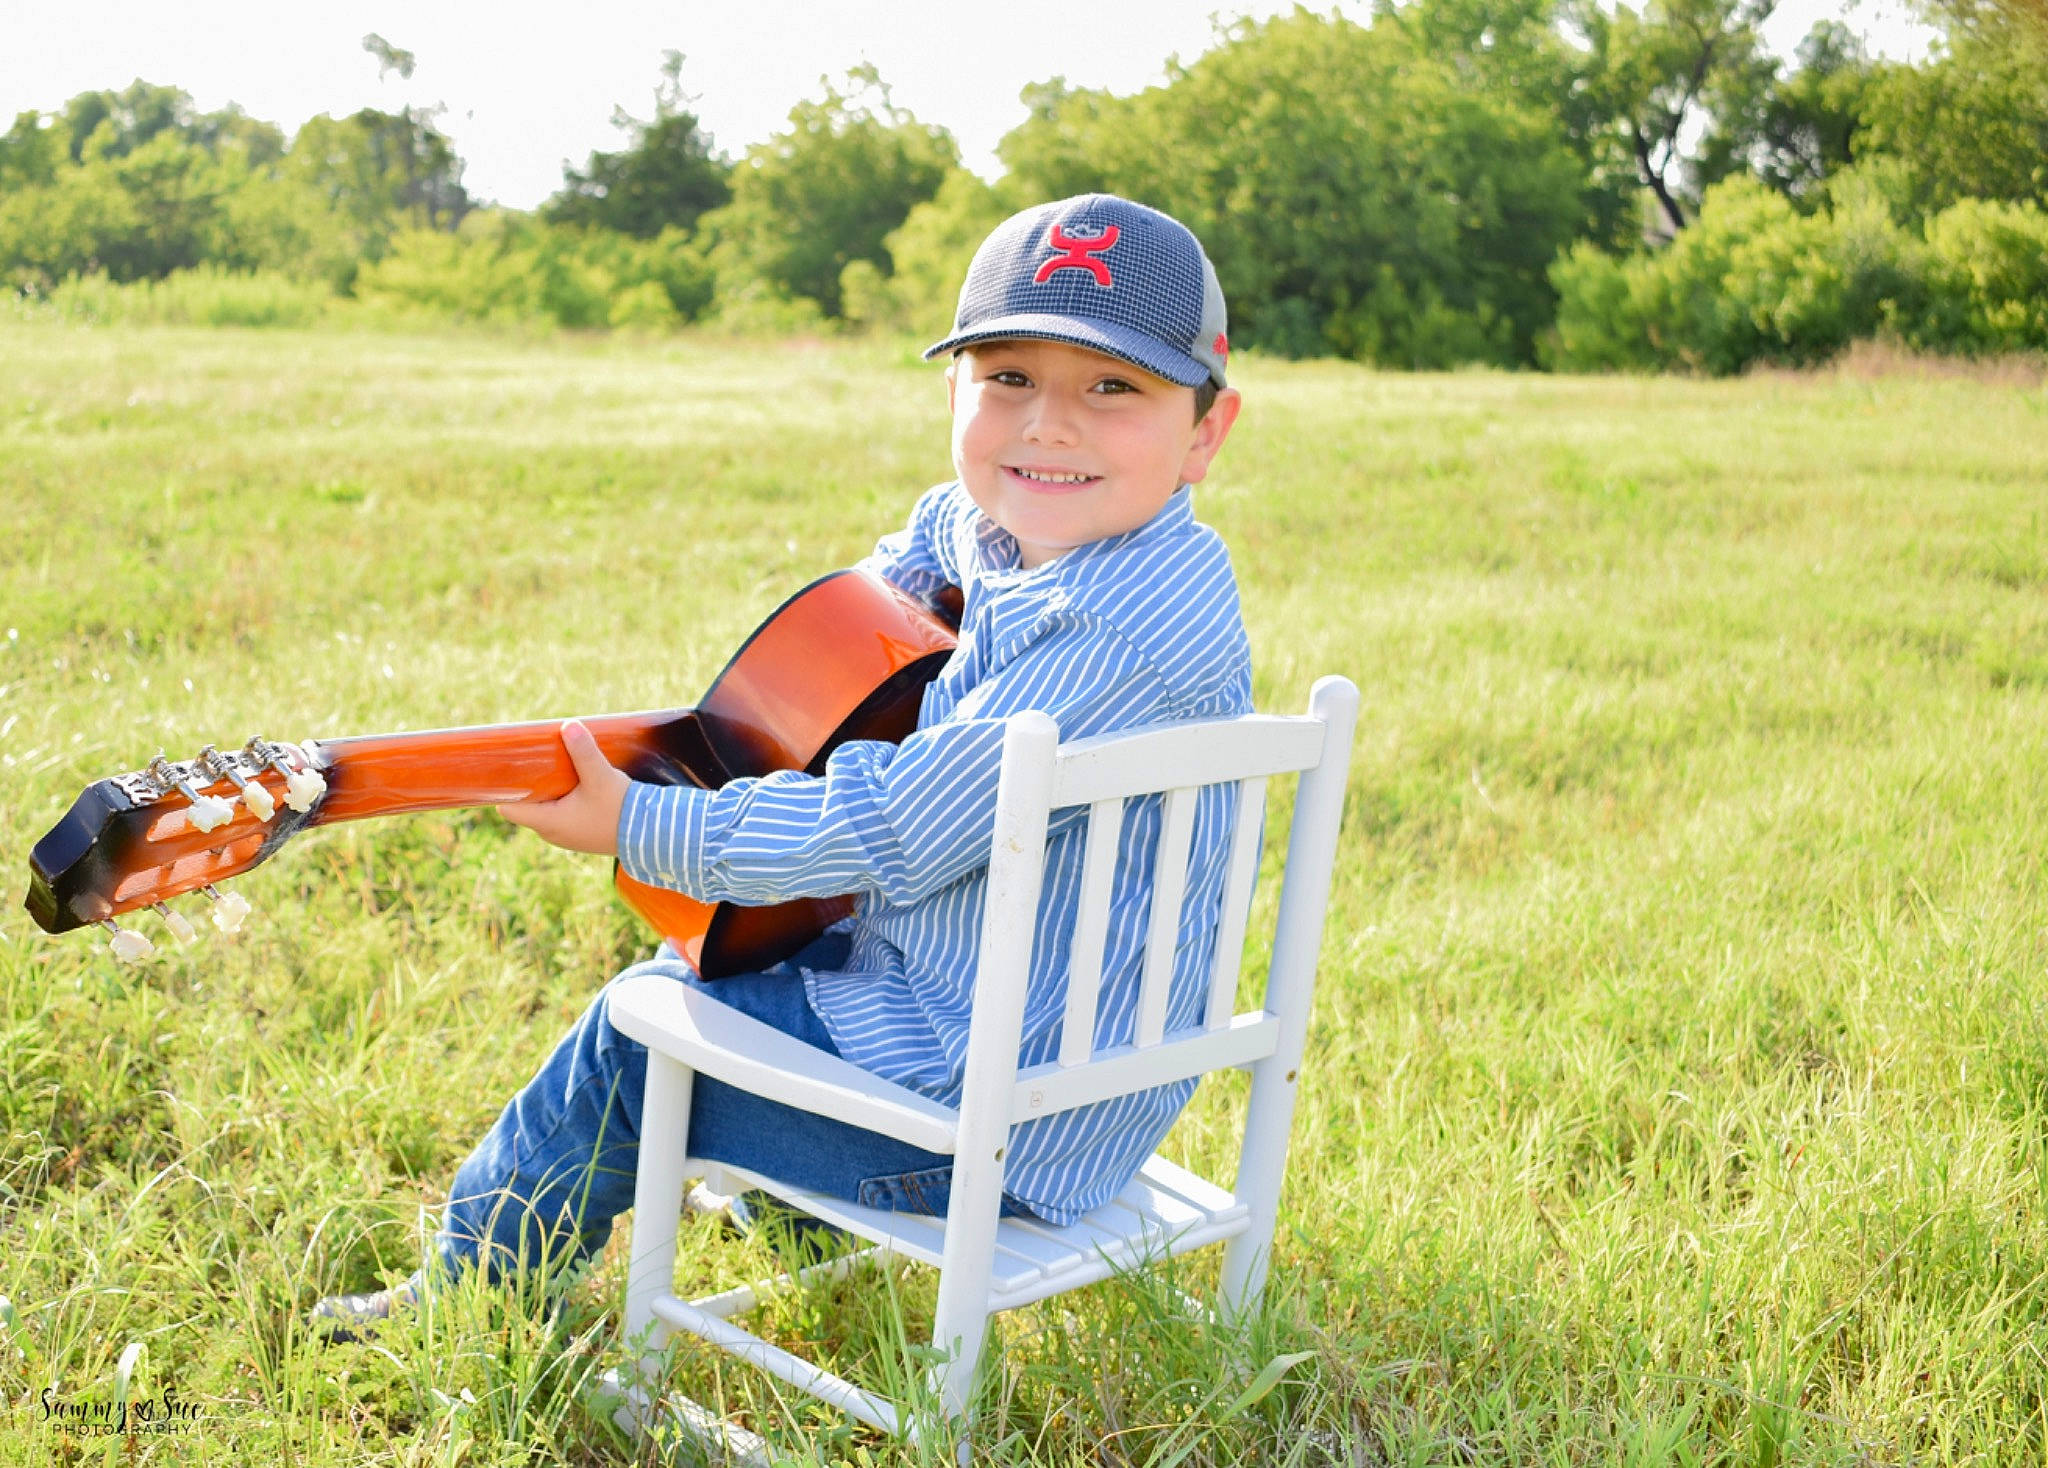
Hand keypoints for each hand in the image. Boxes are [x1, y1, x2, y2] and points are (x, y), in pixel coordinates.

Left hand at [498, 720, 628, 855]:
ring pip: (544, 810)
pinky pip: (560, 816)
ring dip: (548, 792)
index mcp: (548, 822)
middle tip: (538, 760)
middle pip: (526, 807)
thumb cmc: (622, 809)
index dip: (505, 788)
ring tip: (558, 769)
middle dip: (530, 784)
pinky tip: (576, 784)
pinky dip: (562, 801)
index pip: (507, 808)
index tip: (512, 768)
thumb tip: (568, 725)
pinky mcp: (581, 835)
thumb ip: (583, 752)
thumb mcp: (600, 776)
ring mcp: (566, 837)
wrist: (652, 835)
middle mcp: (552, 833)